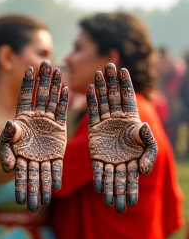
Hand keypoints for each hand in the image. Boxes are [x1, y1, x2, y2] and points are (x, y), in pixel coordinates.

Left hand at [0, 60, 67, 212]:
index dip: (27, 83)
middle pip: (40, 94)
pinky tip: (66, 89)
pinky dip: (64, 102)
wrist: (26, 169)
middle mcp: (36, 118)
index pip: (24, 97)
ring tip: (57, 69)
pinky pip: (61, 114)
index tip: (29, 68)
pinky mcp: (58, 131)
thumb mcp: (6, 148)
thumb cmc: (11, 157)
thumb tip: (11, 124)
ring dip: (55, 85)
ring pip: (52, 101)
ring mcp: (47, 123)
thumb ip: (8, 138)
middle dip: (44, 78)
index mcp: (22, 119)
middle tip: (47, 62)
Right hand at [87, 63, 156, 212]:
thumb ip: (148, 140)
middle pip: (114, 96)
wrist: (118, 174)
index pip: (128, 98)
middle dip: (112, 80)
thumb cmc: (136, 162)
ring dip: (100, 87)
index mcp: (131, 121)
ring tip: (98, 72)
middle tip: (108, 64)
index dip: (126, 84)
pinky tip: (89, 88)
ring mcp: (105, 124)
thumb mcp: (148, 151)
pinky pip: (92, 113)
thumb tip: (143, 127)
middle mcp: (118, 120)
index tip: (123, 69)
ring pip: (103, 101)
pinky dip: (91, 101)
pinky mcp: (94, 131)